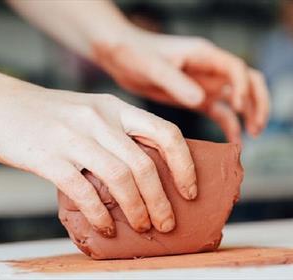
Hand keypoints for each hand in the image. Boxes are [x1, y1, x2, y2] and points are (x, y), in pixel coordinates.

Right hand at [0, 76, 196, 236]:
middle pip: (145, 164)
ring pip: (120, 179)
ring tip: (141, 228)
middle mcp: (97, 119)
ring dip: (136, 209)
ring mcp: (72, 137)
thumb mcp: (84, 110)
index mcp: (112, 107)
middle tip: (166, 223)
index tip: (189, 190)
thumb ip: (111, 132)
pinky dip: (99, 214)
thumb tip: (139, 171)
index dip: (184, 164)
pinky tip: (104, 227)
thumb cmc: (42, 113)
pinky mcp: (48, 157)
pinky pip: (83, 191)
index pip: (164, 132)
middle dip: (161, 200)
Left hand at [91, 27, 269, 143]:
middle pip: (247, 82)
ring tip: (253, 134)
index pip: (236, 69)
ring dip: (248, 114)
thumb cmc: (135, 53)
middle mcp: (209, 69)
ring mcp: (203, 85)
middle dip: (258, 102)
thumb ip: (175, 82)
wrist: (120, 57)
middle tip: (257, 126)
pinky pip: (218, 112)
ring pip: (236, 99)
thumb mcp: (153, 67)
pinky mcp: (193, 99)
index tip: (236, 105)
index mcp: (203, 55)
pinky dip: (229, 124)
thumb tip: (200, 100)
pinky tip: (233, 140)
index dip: (242, 87)